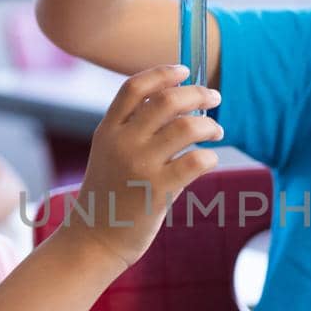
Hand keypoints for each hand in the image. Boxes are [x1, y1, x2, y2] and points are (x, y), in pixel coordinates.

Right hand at [51, 65, 221, 268]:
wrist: (94, 239)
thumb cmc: (110, 195)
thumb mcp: (108, 153)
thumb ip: (133, 129)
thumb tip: (179, 105)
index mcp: (108, 130)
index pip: (135, 87)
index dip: (162, 73)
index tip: (184, 70)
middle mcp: (122, 143)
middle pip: (166, 100)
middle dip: (197, 93)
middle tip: (214, 97)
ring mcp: (139, 166)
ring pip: (186, 127)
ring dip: (209, 126)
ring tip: (216, 132)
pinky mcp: (157, 190)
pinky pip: (195, 162)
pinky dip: (209, 157)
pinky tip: (209, 161)